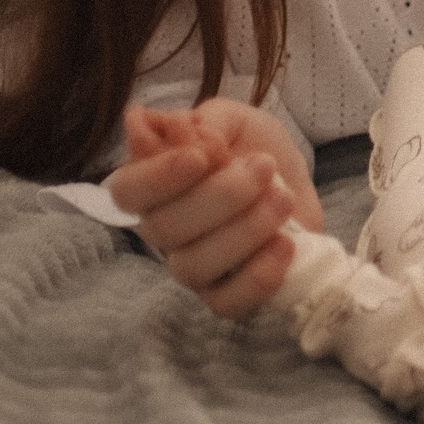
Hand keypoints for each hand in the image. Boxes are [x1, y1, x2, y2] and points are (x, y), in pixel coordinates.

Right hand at [105, 99, 320, 319]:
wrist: (296, 181)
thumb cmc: (254, 147)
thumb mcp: (233, 120)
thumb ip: (198, 123)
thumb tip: (144, 122)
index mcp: (153, 186)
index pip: (126, 191)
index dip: (158, 177)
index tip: (200, 156)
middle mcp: (163, 231)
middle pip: (163, 229)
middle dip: (221, 195)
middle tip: (264, 166)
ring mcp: (192, 268)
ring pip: (193, 267)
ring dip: (245, 230)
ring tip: (283, 198)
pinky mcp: (227, 295)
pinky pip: (226, 303)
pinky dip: (258, 275)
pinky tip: (285, 243)